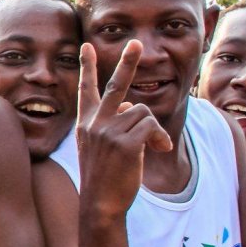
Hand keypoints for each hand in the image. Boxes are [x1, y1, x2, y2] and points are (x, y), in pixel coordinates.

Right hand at [76, 40, 173, 218]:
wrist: (99, 203)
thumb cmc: (104, 177)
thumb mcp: (101, 147)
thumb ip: (114, 123)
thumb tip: (133, 106)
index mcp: (86, 123)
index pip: (86, 89)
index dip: (87, 67)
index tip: (85, 46)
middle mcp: (95, 123)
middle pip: (116, 86)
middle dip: (127, 62)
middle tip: (135, 43)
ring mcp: (108, 132)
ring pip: (144, 112)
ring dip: (155, 130)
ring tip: (154, 147)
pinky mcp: (125, 143)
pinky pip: (152, 126)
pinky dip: (160, 138)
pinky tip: (157, 150)